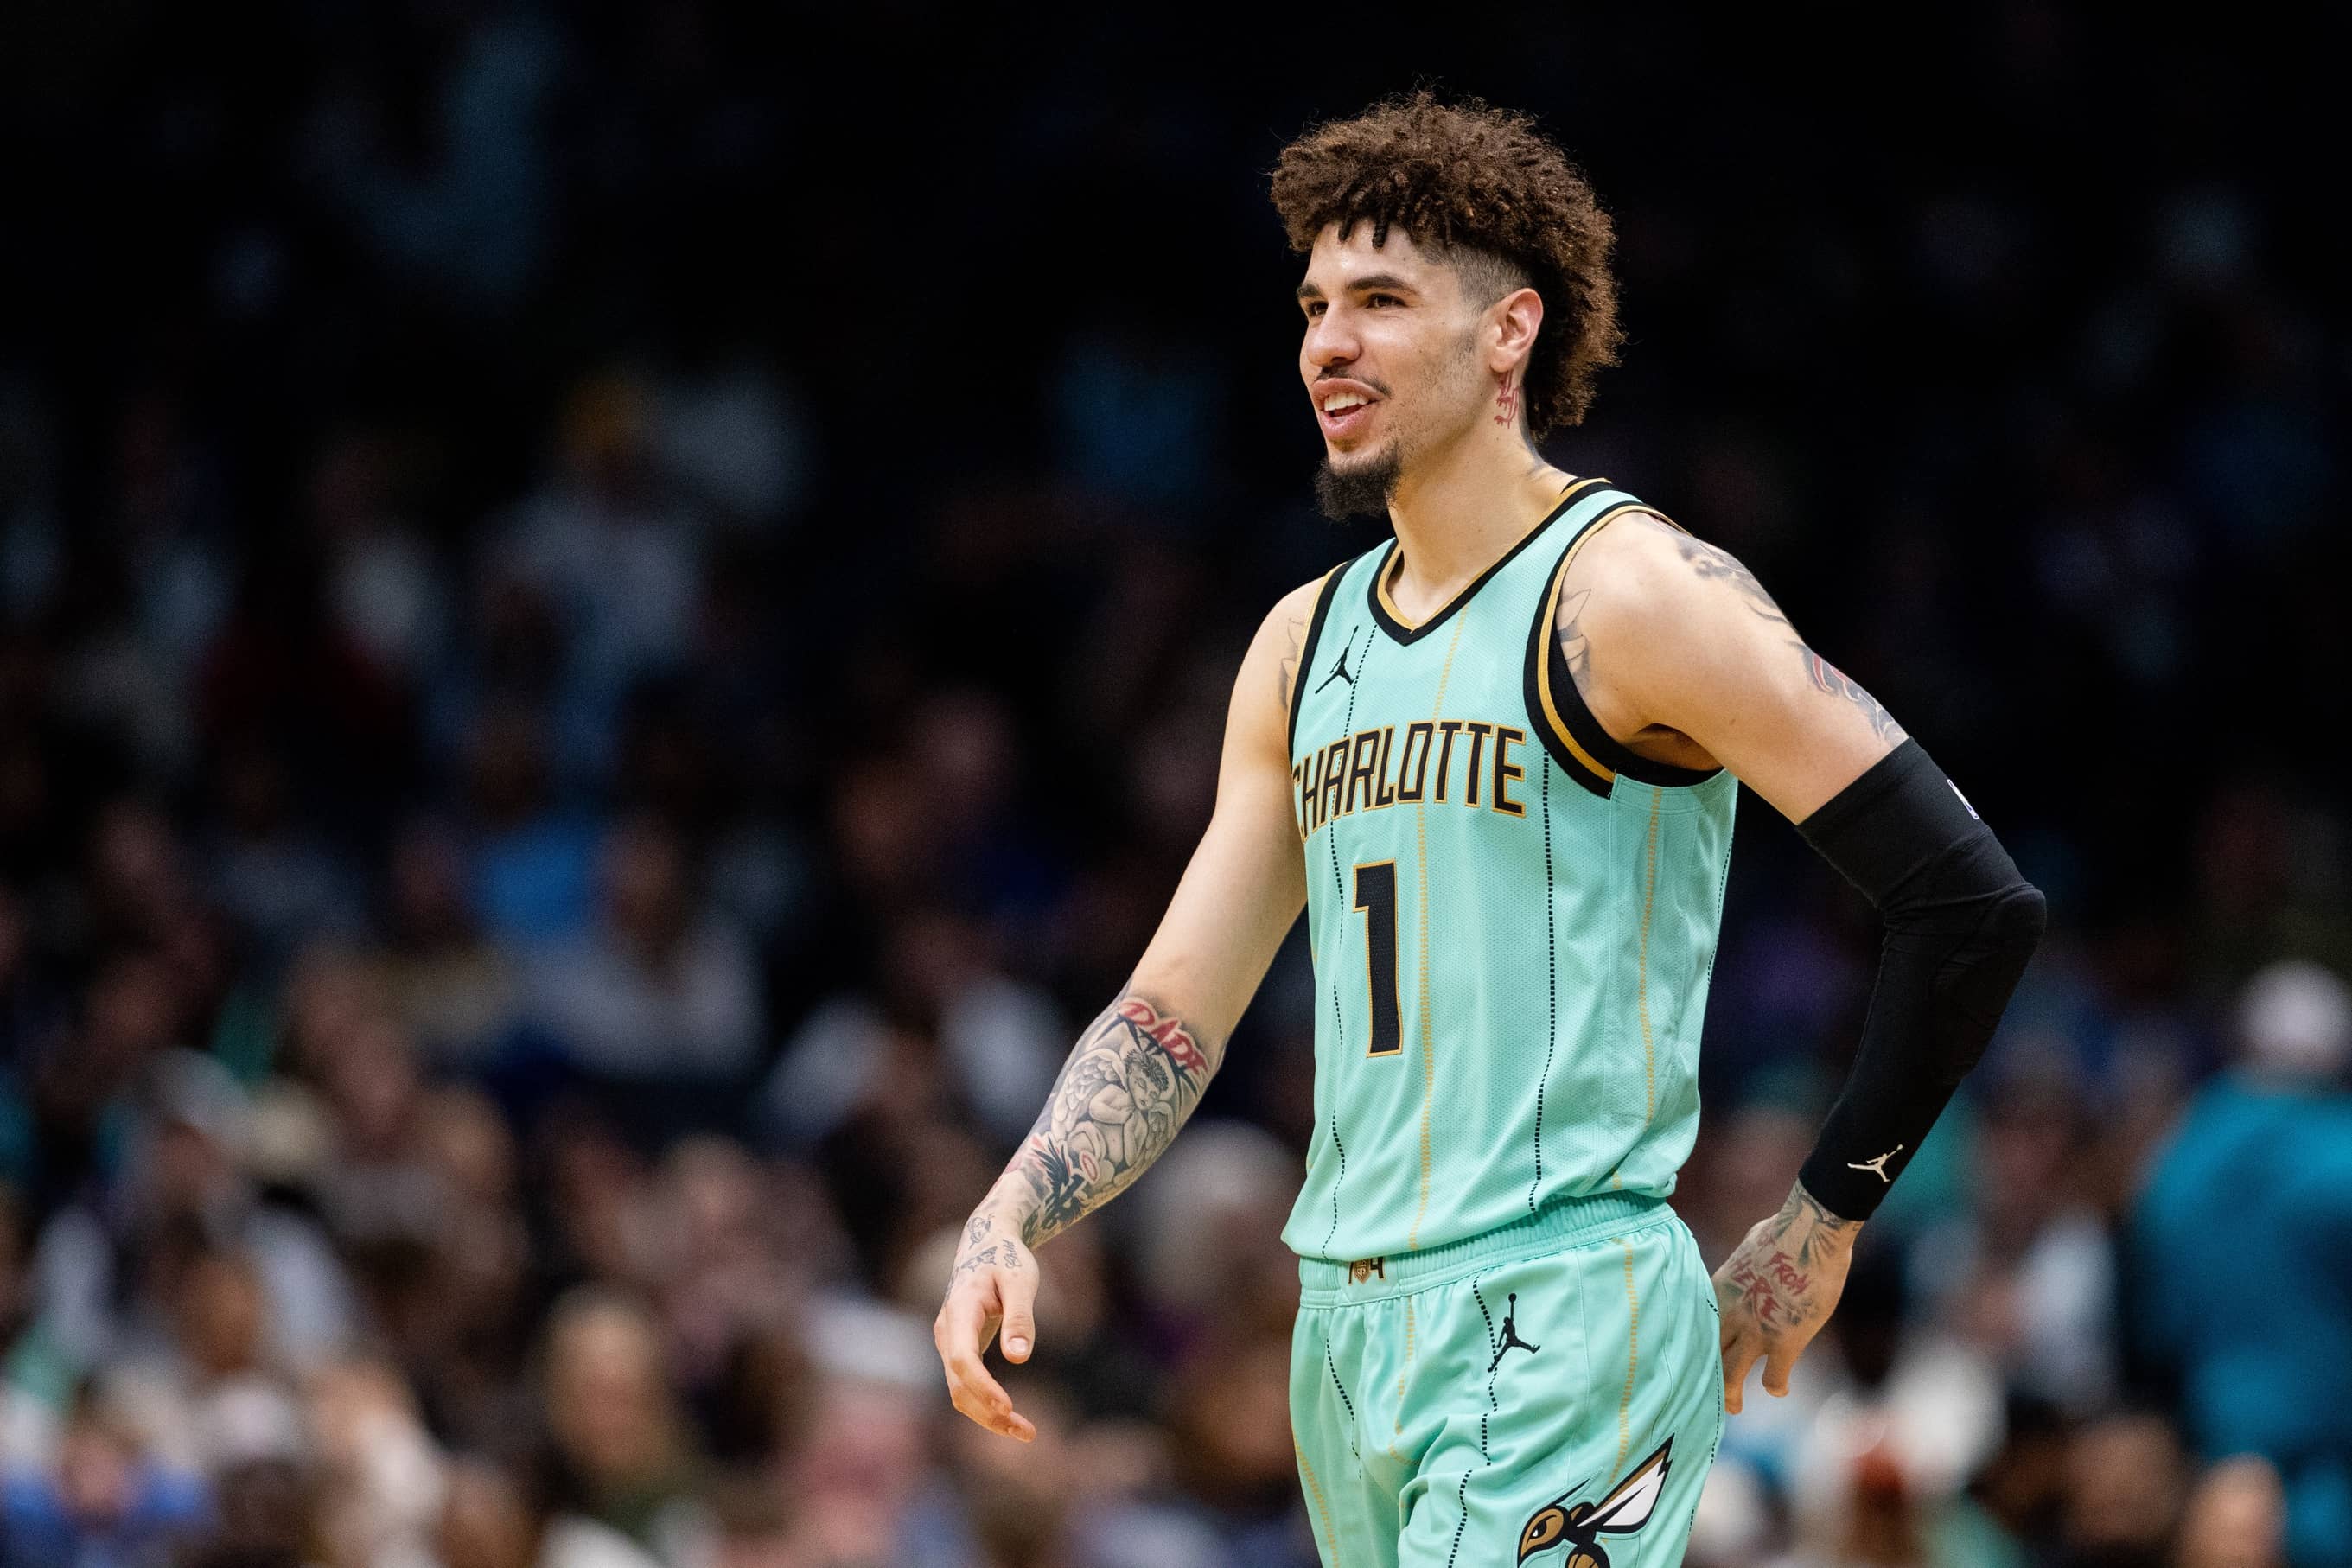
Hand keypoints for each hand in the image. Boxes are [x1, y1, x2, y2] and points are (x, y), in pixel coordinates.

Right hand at [934, 1212, 1039, 1441]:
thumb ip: (1019, 1316)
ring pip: (959, 1392)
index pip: (963, 1358)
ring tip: (1026, 1432)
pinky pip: (966, 1386)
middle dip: (989, 1413)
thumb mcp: (1020, 1279)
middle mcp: (946, 1331)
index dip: (982, 1386)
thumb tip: (1018, 1359)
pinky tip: (1012, 1418)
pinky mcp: (957, 1352)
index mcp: (959, 1309)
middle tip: (1028, 1432)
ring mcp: (948, 1344)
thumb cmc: (1006, 1258)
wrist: (986, 1244)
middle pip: (959, 1384)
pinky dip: (986, 1405)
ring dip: (988, 1416)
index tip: (1008, 1407)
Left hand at [1711, 1180, 1859, 1413]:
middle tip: (1708, 1391)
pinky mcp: (1784, 1343)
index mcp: (1719, 1289)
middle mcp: (1730, 1314)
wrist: (1810, 1235)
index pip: (1697, 1324)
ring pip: (1731, 1375)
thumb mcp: (1750, 1246)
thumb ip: (1745, 1265)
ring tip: (1734, 1407)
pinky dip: (1776, 1386)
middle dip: (1705, 1375)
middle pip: (1707, 1354)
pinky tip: (1780, 1389)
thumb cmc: (1785, 1230)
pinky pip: (1773, 1377)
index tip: (1693, 1355)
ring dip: (1731, 1394)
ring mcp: (1755, 1331)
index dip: (1695, 1343)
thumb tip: (1752, 1260)